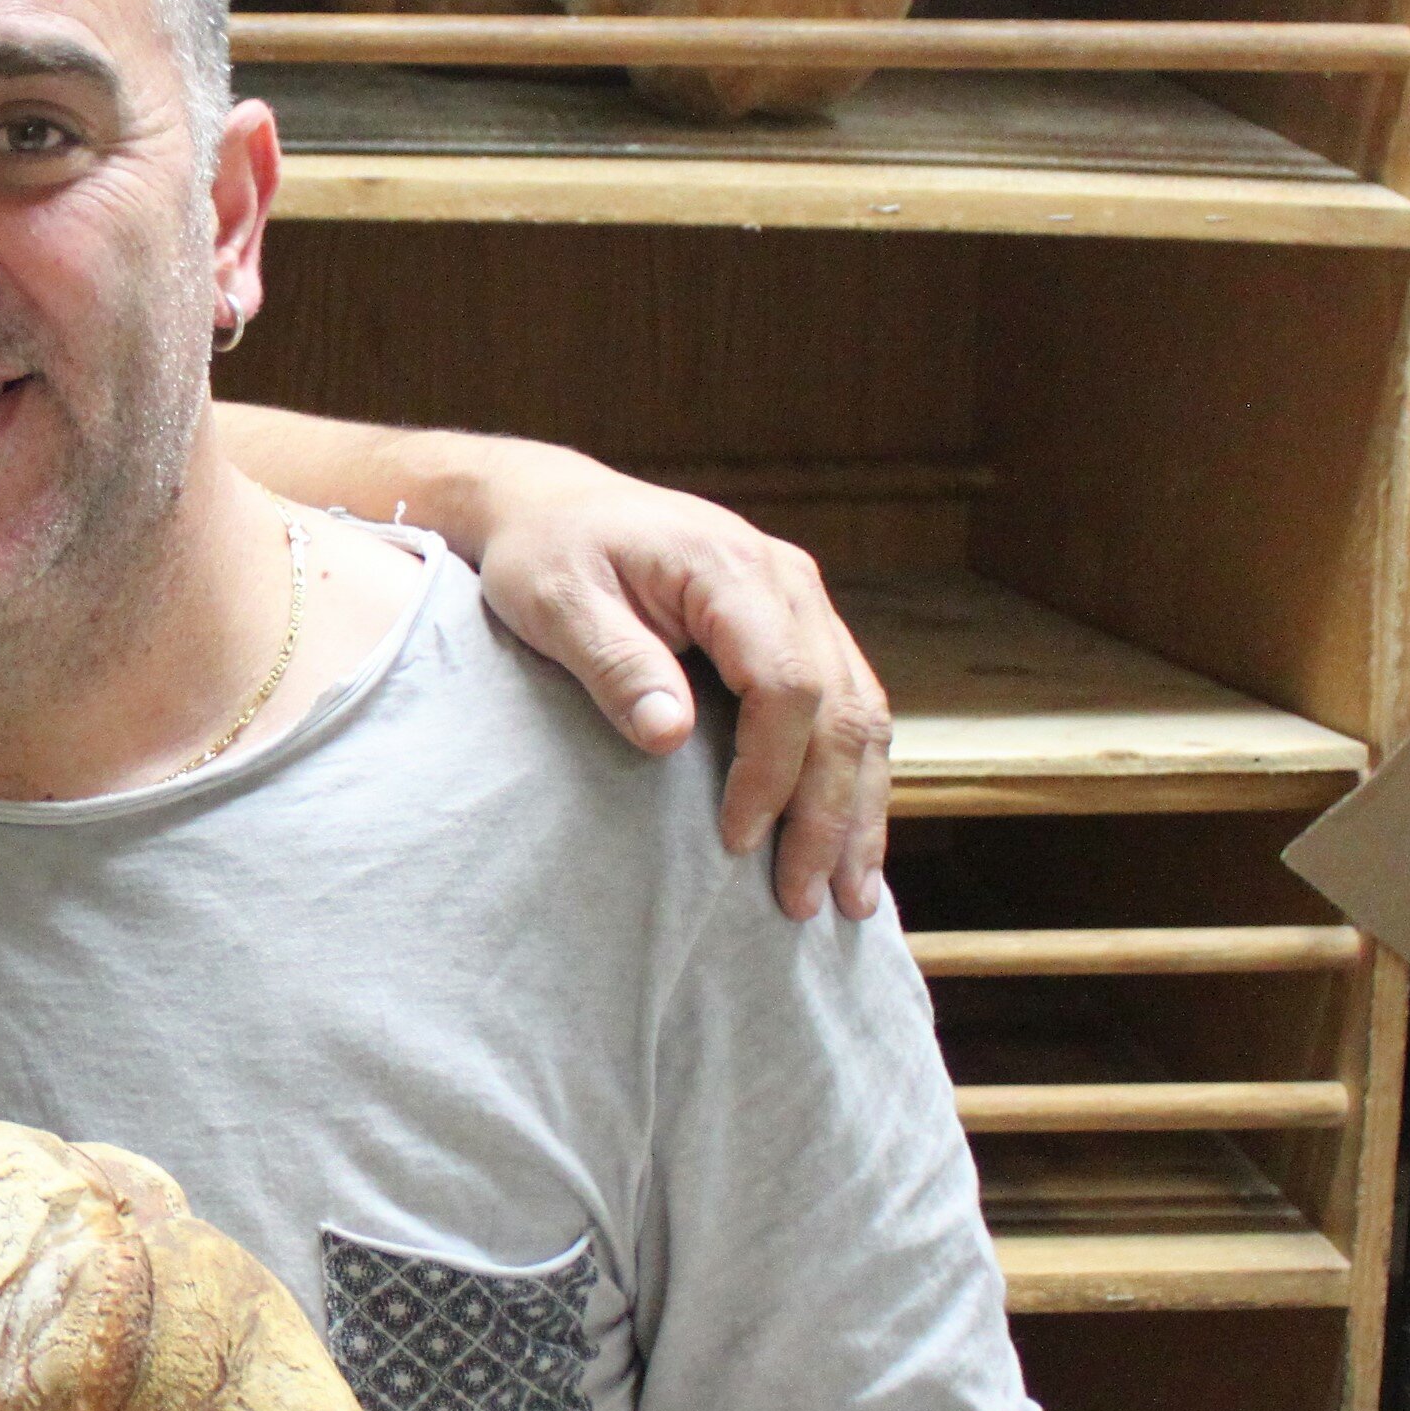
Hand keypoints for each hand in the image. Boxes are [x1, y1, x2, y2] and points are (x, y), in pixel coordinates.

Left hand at [464, 455, 890, 922]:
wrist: (554, 508)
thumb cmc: (547, 554)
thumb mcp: (556, 602)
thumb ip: (614, 665)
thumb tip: (669, 738)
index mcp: (731, 569)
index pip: (786, 682)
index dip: (770, 769)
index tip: (735, 840)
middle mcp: (788, 584)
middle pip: (842, 709)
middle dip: (829, 813)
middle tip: (804, 902)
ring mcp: (802, 606)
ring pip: (862, 715)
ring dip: (859, 809)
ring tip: (850, 898)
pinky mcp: (799, 632)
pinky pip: (847, 710)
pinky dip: (852, 780)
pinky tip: (848, 841)